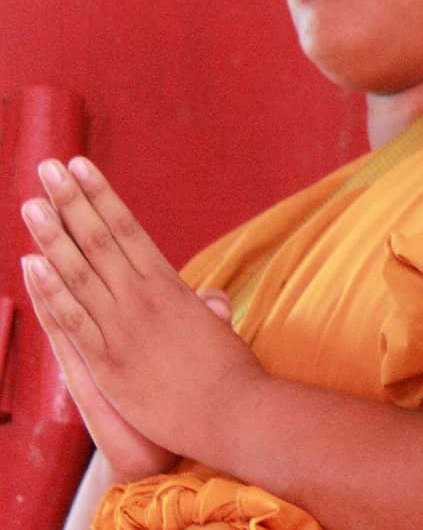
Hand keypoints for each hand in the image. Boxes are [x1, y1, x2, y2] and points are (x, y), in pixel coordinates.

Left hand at [19, 157, 266, 457]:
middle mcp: (143, 298)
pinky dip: (50, 290)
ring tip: (30, 204)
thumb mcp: (219, 331)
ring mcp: (123, 328)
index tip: (81, 168)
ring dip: (52, 235)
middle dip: (71, 201)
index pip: (128, 229)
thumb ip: (208, 309)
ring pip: (79, 272)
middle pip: (99, 239)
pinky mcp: (108, 361)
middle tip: (48, 168)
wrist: (233, 412)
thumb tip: (210, 298)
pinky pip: (72, 319)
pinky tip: (30, 263)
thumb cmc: (232, 373)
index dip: (101, 196)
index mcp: (170, 286)